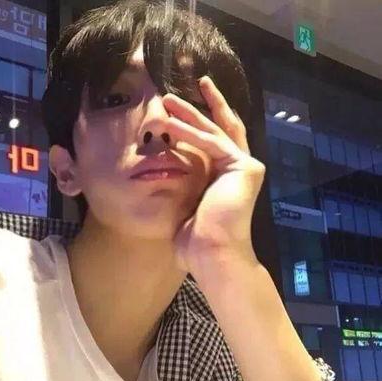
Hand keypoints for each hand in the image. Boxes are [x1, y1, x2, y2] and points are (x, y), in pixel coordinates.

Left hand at [163, 76, 265, 274]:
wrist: (213, 255)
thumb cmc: (196, 240)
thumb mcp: (185, 203)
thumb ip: (184, 183)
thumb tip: (166, 170)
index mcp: (224, 178)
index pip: (213, 143)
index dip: (198, 123)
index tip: (178, 111)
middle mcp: (238, 169)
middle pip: (219, 129)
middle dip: (197, 108)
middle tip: (172, 94)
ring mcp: (244, 167)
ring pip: (215, 131)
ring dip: (190, 113)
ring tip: (166, 100)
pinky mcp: (244, 168)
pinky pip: (214, 144)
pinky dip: (192, 132)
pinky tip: (171, 124)